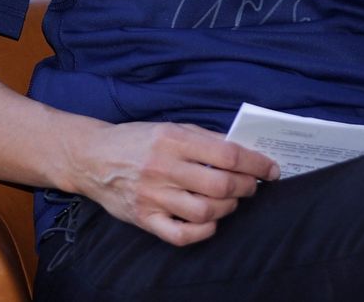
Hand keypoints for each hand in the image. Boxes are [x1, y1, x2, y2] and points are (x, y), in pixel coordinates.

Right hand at [74, 121, 278, 245]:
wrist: (92, 157)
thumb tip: (245, 152)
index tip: (271, 169)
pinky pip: (180, 235)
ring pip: (205, 211)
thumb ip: (206, 139)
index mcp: (174, 139)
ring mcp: (153, 196)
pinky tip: (210, 221)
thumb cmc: (138, 140)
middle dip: (247, 187)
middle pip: (221, 185)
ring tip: (230, 201)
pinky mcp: (144, 219)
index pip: (228, 155)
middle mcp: (163, 168)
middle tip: (251, 186)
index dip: (256, 164)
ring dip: (228, 208)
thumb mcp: (171, 127)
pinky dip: (203, 231)